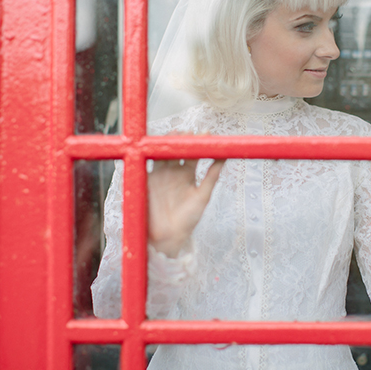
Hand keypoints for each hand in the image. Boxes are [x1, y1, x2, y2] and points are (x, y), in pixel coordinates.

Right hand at [148, 131, 224, 257]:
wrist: (168, 237)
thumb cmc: (188, 219)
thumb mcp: (203, 196)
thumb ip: (212, 176)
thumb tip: (225, 156)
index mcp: (187, 174)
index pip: (192, 154)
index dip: (197, 143)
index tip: (205, 134)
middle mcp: (172, 171)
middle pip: (175, 149)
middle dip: (180, 139)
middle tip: (188, 133)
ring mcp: (158, 174)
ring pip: (161, 153)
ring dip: (166, 143)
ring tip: (174, 135)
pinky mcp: (145, 180)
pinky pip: (146, 164)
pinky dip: (149, 154)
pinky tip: (155, 147)